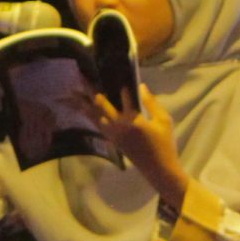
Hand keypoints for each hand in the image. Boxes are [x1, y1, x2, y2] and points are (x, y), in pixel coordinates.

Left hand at [91, 83, 189, 205]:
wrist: (158, 169)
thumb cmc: (165, 144)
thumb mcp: (164, 121)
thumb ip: (151, 103)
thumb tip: (141, 86)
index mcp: (134, 120)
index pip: (124, 97)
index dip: (120, 84)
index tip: (112, 71)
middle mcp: (119, 126)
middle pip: (102, 104)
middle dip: (91, 90)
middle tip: (81, 77)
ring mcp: (114, 134)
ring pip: (95, 116)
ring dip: (85, 104)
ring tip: (74, 92)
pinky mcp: (113, 140)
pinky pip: (98, 125)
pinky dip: (91, 116)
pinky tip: (85, 110)